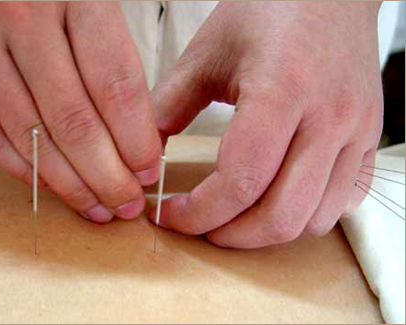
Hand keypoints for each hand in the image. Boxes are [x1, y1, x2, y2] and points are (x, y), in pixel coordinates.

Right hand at [0, 2, 161, 222]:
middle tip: (126, 204)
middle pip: (74, 120)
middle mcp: (17, 11)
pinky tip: (51, 188)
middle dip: (108, 175)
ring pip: (31, 136)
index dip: (136, 139)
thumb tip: (134, 133)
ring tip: (96, 206)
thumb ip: (106, 51)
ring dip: (69, 183)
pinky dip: (23, 169)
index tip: (147, 171)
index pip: (115, 85)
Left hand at [150, 2, 381, 247]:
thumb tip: (139, 155)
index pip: (239, 180)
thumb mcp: (207, 52)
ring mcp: (357, 132)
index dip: (197, 212)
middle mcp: (329, 118)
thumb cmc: (268, 11)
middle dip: (229, 235)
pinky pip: (345, 202)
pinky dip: (306, 215)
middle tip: (198, 225)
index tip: (168, 213)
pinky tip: (276, 199)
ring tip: (233, 216)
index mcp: (282, 90)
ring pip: (315, 219)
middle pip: (280, 215)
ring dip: (266, 232)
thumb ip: (168, 104)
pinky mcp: (370, 139)